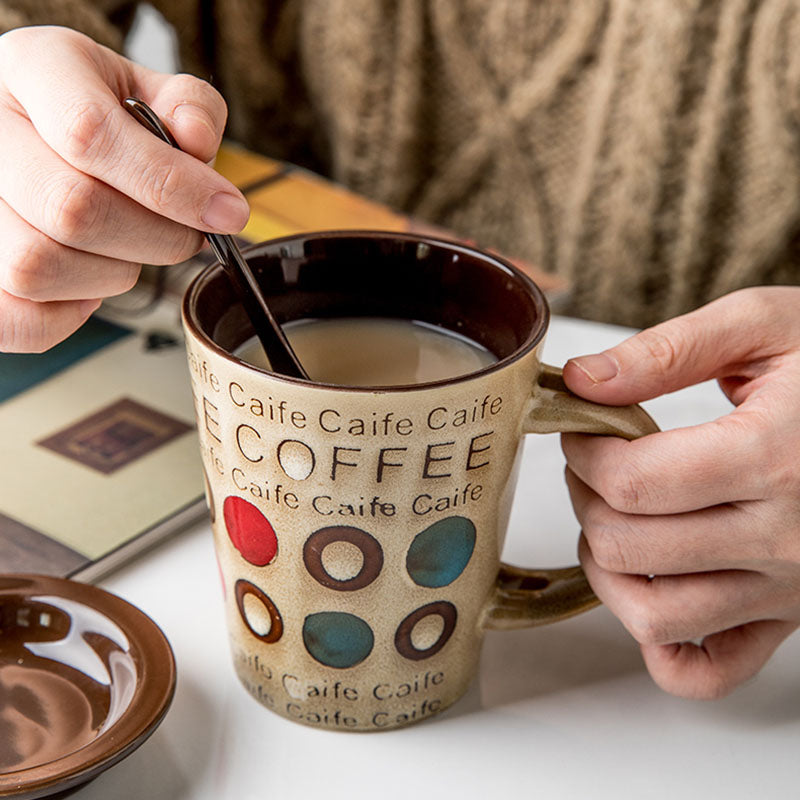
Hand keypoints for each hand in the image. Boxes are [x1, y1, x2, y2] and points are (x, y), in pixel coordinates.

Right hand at [0, 25, 248, 351]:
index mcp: (34, 70)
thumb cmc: (95, 111)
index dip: (173, 186)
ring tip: (130, 249)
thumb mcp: (145, 88)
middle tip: (185, 235)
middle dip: (157, 238)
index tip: (228, 213)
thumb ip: (189, 106)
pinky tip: (88, 285)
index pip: (91, 135)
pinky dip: (66, 318)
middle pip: (72, 211)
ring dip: (113, 275)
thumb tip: (197, 143)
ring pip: (38, 267)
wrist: (33, 122)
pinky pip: (14, 319)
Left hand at [561, 287, 799, 698]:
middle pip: (627, 546)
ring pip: (652, 615)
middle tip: (597, 465)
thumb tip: (582, 380)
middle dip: (587, 498)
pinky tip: (652, 587)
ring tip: (614, 517)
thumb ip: (667, 350)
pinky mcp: (790, 617)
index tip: (583, 430)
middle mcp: (781, 537)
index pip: (629, 481)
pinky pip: (708, 671)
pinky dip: (661, 643)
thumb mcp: (763, 326)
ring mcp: (787, 587)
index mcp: (769, 457)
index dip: (582, 452)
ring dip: (607, 568)